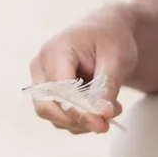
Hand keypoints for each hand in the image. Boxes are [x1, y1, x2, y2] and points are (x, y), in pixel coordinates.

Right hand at [27, 7, 138, 134]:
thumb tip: (103, 115)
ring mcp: (40, 80)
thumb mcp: (116, 60)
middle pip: (46, 107)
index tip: (101, 123)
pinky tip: (100, 108)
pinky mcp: (47, 92)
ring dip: (82, 121)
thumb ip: (107, 87)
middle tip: (106, 124)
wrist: (105, 32)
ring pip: (53, 115)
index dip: (78, 110)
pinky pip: (58, 115)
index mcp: (55, 51)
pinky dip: (80, 119)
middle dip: (77, 120)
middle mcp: (40, 66)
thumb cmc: (110, 40)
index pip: (59, 90)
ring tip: (111, 109)